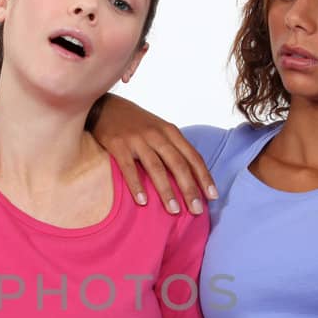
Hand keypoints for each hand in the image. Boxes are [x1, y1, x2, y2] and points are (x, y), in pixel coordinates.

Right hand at [91, 93, 215, 215]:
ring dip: (167, 191)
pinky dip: (137, 185)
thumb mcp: (158, 129)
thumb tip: (190, 176)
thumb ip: (172, 148)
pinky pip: (129, 168)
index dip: (204, 177)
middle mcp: (157, 134)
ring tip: (174, 210)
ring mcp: (137, 139)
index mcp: (170, 132)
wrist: (105, 107)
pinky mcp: (118, 145)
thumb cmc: (135, 124)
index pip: (193, 157)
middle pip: (178, 164)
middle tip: (197, 210)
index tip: (213, 197)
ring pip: (156, 168)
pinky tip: (143, 202)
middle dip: (190, 189)